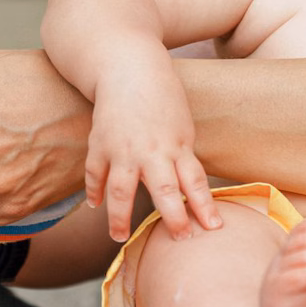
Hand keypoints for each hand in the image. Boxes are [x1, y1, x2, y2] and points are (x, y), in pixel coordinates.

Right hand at [84, 71, 221, 242]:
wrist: (129, 67)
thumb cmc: (162, 96)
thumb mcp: (182, 126)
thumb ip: (182, 157)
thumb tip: (189, 190)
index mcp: (176, 145)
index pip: (195, 182)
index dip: (204, 206)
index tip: (213, 228)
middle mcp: (151, 151)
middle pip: (164, 192)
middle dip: (173, 219)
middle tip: (179, 239)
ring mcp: (122, 149)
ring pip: (121, 191)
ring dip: (120, 218)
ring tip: (119, 237)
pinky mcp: (99, 144)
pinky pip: (94, 174)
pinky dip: (93, 191)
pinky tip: (94, 205)